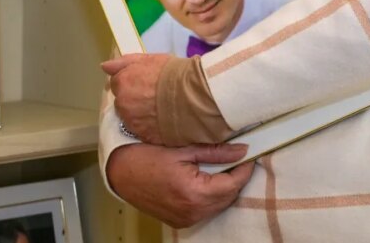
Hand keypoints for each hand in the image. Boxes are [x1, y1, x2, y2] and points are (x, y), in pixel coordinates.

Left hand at [101, 53, 170, 143]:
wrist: (193, 96)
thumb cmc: (172, 73)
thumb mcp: (148, 59)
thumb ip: (123, 63)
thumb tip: (104, 66)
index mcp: (122, 82)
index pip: (117, 83)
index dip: (131, 83)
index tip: (145, 84)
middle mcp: (122, 104)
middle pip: (123, 102)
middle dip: (133, 100)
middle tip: (154, 97)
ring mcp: (132, 122)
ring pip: (131, 118)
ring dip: (140, 115)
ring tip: (160, 110)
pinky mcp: (144, 136)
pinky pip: (143, 132)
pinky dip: (150, 128)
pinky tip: (163, 122)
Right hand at [107, 142, 253, 228]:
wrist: (120, 172)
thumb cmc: (146, 156)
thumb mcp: (182, 149)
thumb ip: (215, 151)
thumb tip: (242, 150)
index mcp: (195, 192)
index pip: (233, 183)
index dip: (244, 168)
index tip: (249, 153)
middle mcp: (193, 211)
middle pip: (228, 196)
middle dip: (235, 177)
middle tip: (236, 156)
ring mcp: (186, 219)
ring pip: (218, 205)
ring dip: (223, 187)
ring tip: (220, 166)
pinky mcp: (180, 221)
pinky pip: (205, 210)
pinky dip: (210, 196)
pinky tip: (205, 180)